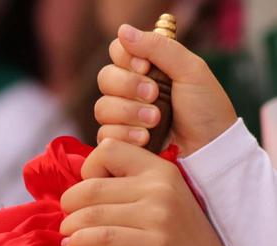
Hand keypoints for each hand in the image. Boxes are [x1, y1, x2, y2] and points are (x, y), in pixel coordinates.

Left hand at [60, 139, 241, 245]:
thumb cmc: (178, 241)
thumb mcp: (161, 201)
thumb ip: (129, 188)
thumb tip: (79, 188)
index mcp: (159, 170)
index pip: (108, 149)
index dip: (88, 170)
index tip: (87, 194)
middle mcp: (159, 187)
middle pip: (91, 186)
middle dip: (69, 204)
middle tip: (68, 218)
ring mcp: (158, 216)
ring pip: (92, 213)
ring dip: (70, 226)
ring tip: (67, 235)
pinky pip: (101, 237)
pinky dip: (79, 241)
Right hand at [95, 24, 237, 155]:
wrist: (209, 149)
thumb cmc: (205, 109)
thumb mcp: (190, 70)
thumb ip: (158, 47)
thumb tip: (123, 29)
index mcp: (147, 69)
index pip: (117, 52)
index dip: (126, 59)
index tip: (146, 67)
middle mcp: (131, 91)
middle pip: (105, 79)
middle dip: (129, 87)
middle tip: (154, 96)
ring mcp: (124, 118)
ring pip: (102, 108)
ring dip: (129, 113)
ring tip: (155, 121)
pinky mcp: (121, 142)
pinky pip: (104, 134)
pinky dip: (125, 135)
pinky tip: (145, 139)